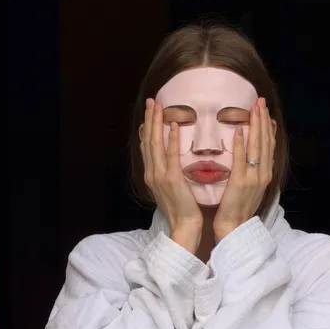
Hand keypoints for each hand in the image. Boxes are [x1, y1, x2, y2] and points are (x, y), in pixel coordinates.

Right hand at [140, 99, 202, 253]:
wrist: (183, 227)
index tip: (149, 113)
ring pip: (155, 144)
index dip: (146, 129)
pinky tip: (172, 125)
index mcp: (152, 176)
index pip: (147, 148)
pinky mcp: (172, 179)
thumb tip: (171, 163)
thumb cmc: (181, 211)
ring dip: (156, 123)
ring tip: (158, 106)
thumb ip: (168, 175)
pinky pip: (170, 155)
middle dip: (149, 120)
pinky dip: (170, 139)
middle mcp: (152, 174)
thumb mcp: (171, 191)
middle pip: (147, 141)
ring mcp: (160, 176)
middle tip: (152, 101)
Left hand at [213, 97, 275, 240]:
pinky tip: (240, 131)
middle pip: (265, 142)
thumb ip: (251, 172)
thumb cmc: (237, 211)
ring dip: (256, 126)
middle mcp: (263, 175)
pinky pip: (242, 160)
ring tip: (254, 108)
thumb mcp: (250, 189)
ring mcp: (253, 179)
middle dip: (263, 120)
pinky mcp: (240, 183)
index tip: (265, 111)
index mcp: (265, 175)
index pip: (269, 146)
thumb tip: (250, 157)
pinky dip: (242, 145)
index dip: (268, 127)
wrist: (234, 229)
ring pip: (257, 147)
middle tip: (260, 101)